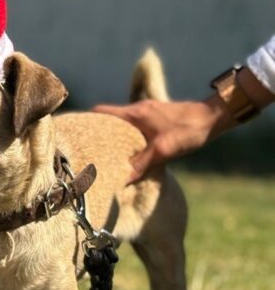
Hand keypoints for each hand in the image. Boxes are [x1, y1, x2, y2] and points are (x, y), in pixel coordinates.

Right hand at [93, 97, 228, 181]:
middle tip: (86, 149)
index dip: (85, 121)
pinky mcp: (157, 118)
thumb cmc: (189, 129)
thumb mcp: (163, 150)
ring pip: (121, 123)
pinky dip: (127, 137)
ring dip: (113, 136)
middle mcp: (138, 110)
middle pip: (108, 118)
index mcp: (134, 113)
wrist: (215, 117)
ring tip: (104, 154)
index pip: (100, 112)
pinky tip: (128, 152)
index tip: (74, 131)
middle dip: (96, 132)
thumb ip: (141, 164)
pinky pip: (133, 127)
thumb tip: (121, 180)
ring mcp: (148, 113)